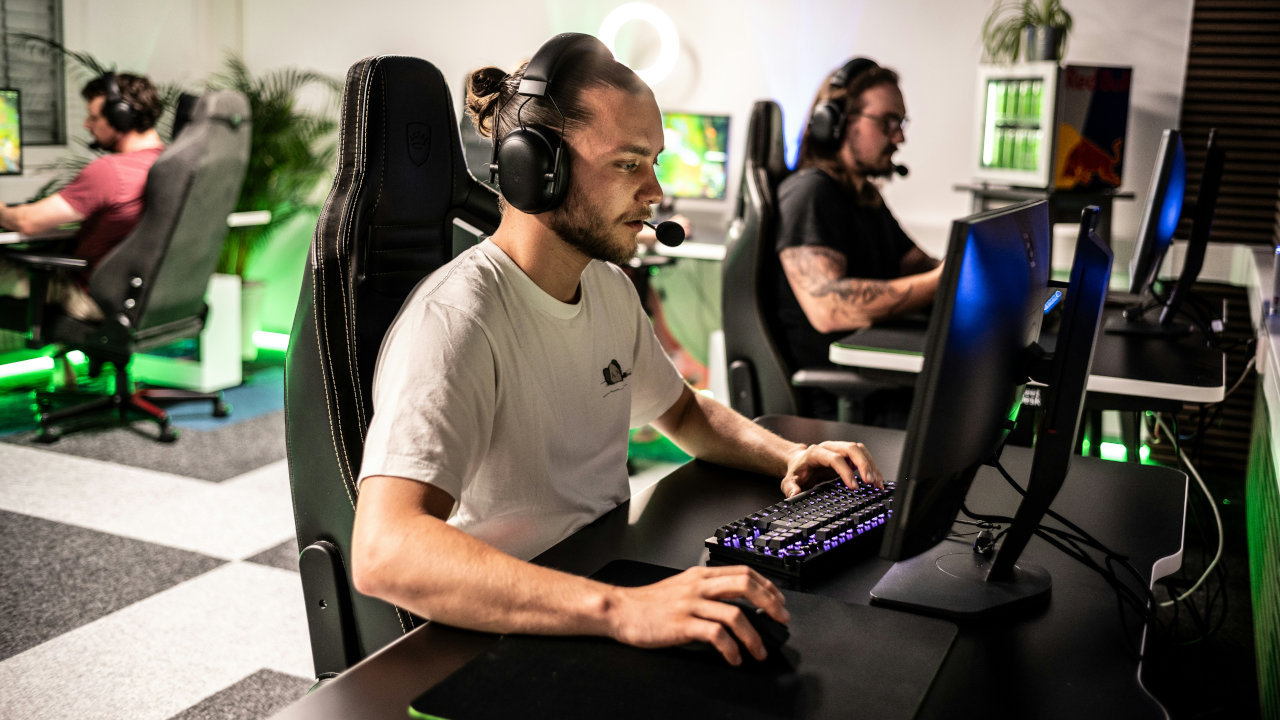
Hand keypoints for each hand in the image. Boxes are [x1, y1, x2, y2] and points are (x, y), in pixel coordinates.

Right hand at [606, 565, 787, 665]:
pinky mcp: (682, 624)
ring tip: (759, 651)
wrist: (621, 610)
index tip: (778, 602)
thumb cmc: (649, 603)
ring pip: (734, 614)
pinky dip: (731, 649)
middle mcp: (698, 586)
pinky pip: (716, 635)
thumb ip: (706, 589)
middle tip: (780, 620)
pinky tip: (734, 658)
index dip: (767, 586)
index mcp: (701, 575)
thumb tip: (736, 603)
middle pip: (745, 585)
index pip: (744, 572)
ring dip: (753, 636)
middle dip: (769, 603)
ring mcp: (690, 604)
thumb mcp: (682, 587)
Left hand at [780, 440, 883, 496]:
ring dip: (871, 466)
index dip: (846, 472)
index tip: (854, 487)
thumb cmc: (797, 472)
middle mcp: (830, 447)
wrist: (799, 463)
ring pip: (860, 450)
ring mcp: (840, 449)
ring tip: (877, 483)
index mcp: (816, 452)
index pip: (835, 458)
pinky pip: (863, 456)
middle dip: (863, 465)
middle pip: (852, 449)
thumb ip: (790, 487)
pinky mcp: (847, 455)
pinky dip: (872, 467)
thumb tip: (795, 493)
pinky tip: (876, 480)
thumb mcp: (789, 481)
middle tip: (870, 482)